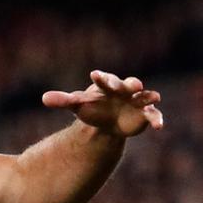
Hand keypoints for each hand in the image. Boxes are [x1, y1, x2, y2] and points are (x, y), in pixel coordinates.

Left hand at [42, 70, 163, 136]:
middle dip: (131, 84)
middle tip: (134, 84)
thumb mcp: (77, 105)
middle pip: (128, 84)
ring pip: (146, 97)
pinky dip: (157, 119)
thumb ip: (63, 101)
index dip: (102, 78)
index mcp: (107, 86)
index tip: (95, 75)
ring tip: (154, 97)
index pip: (105, 80)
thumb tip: (43, 98)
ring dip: (150, 96)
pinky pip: (153, 115)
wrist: (106, 123)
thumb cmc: (92, 108)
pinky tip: (159, 127)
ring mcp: (137, 101)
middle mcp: (125, 90)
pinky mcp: (145, 114)